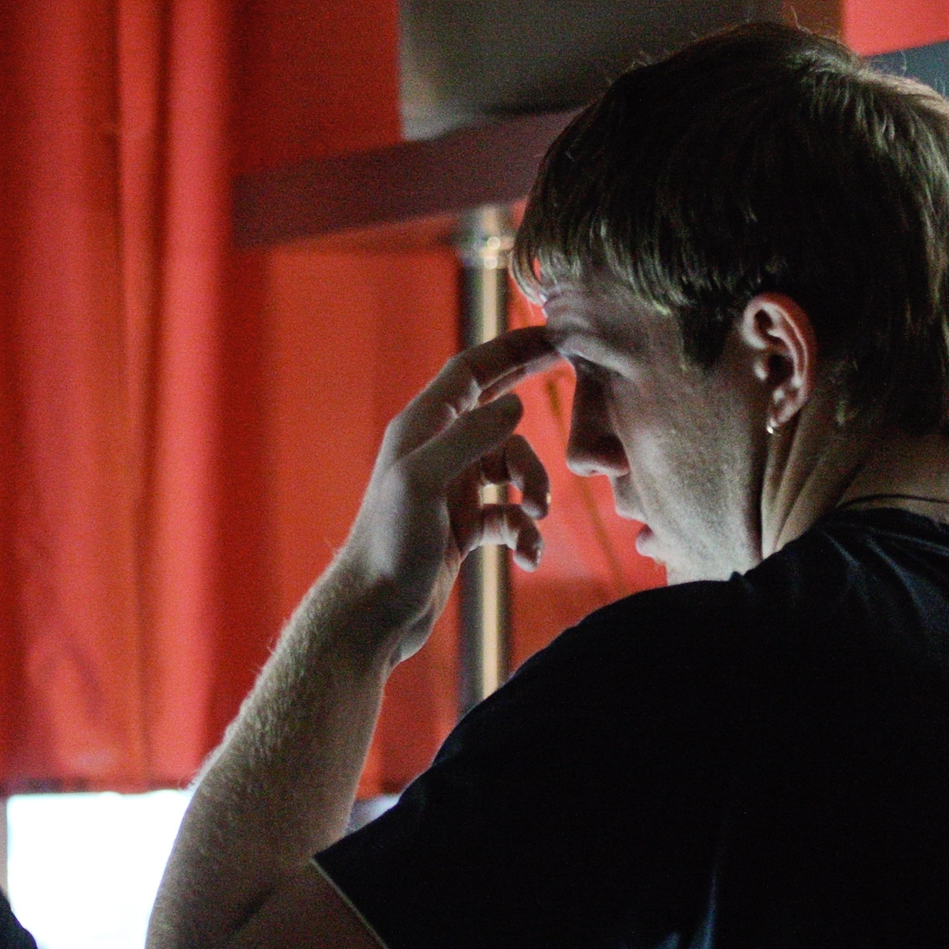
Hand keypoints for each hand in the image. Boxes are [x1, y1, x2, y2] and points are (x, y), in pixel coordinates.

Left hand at [336, 326, 559, 663]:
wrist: (373, 613)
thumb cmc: (389, 546)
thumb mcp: (425, 482)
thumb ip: (469, 438)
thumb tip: (515, 405)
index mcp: (422, 428)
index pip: (472, 370)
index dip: (511, 348)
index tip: (554, 335)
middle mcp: (437, 452)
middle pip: (496, 411)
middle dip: (532, 403)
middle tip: (575, 379)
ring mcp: (452, 490)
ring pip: (512, 469)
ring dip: (534, 490)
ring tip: (537, 517)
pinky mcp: (463, 526)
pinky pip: (509, 514)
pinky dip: (525, 531)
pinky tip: (528, 556)